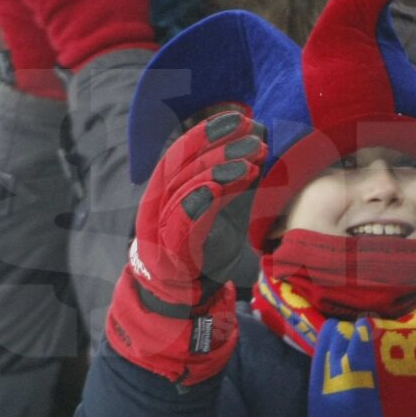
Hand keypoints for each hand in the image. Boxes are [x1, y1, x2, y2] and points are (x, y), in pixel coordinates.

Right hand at [105, 111, 265, 383]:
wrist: (178, 299)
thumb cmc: (198, 250)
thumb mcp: (218, 210)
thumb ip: (230, 182)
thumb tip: (258, 148)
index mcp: (167, 188)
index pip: (185, 149)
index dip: (211, 130)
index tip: (241, 117)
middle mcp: (157, 199)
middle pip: (184, 159)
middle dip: (218, 141)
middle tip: (252, 131)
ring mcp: (160, 223)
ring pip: (186, 184)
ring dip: (220, 166)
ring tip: (253, 158)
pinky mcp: (170, 247)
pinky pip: (184, 216)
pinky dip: (205, 196)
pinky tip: (231, 182)